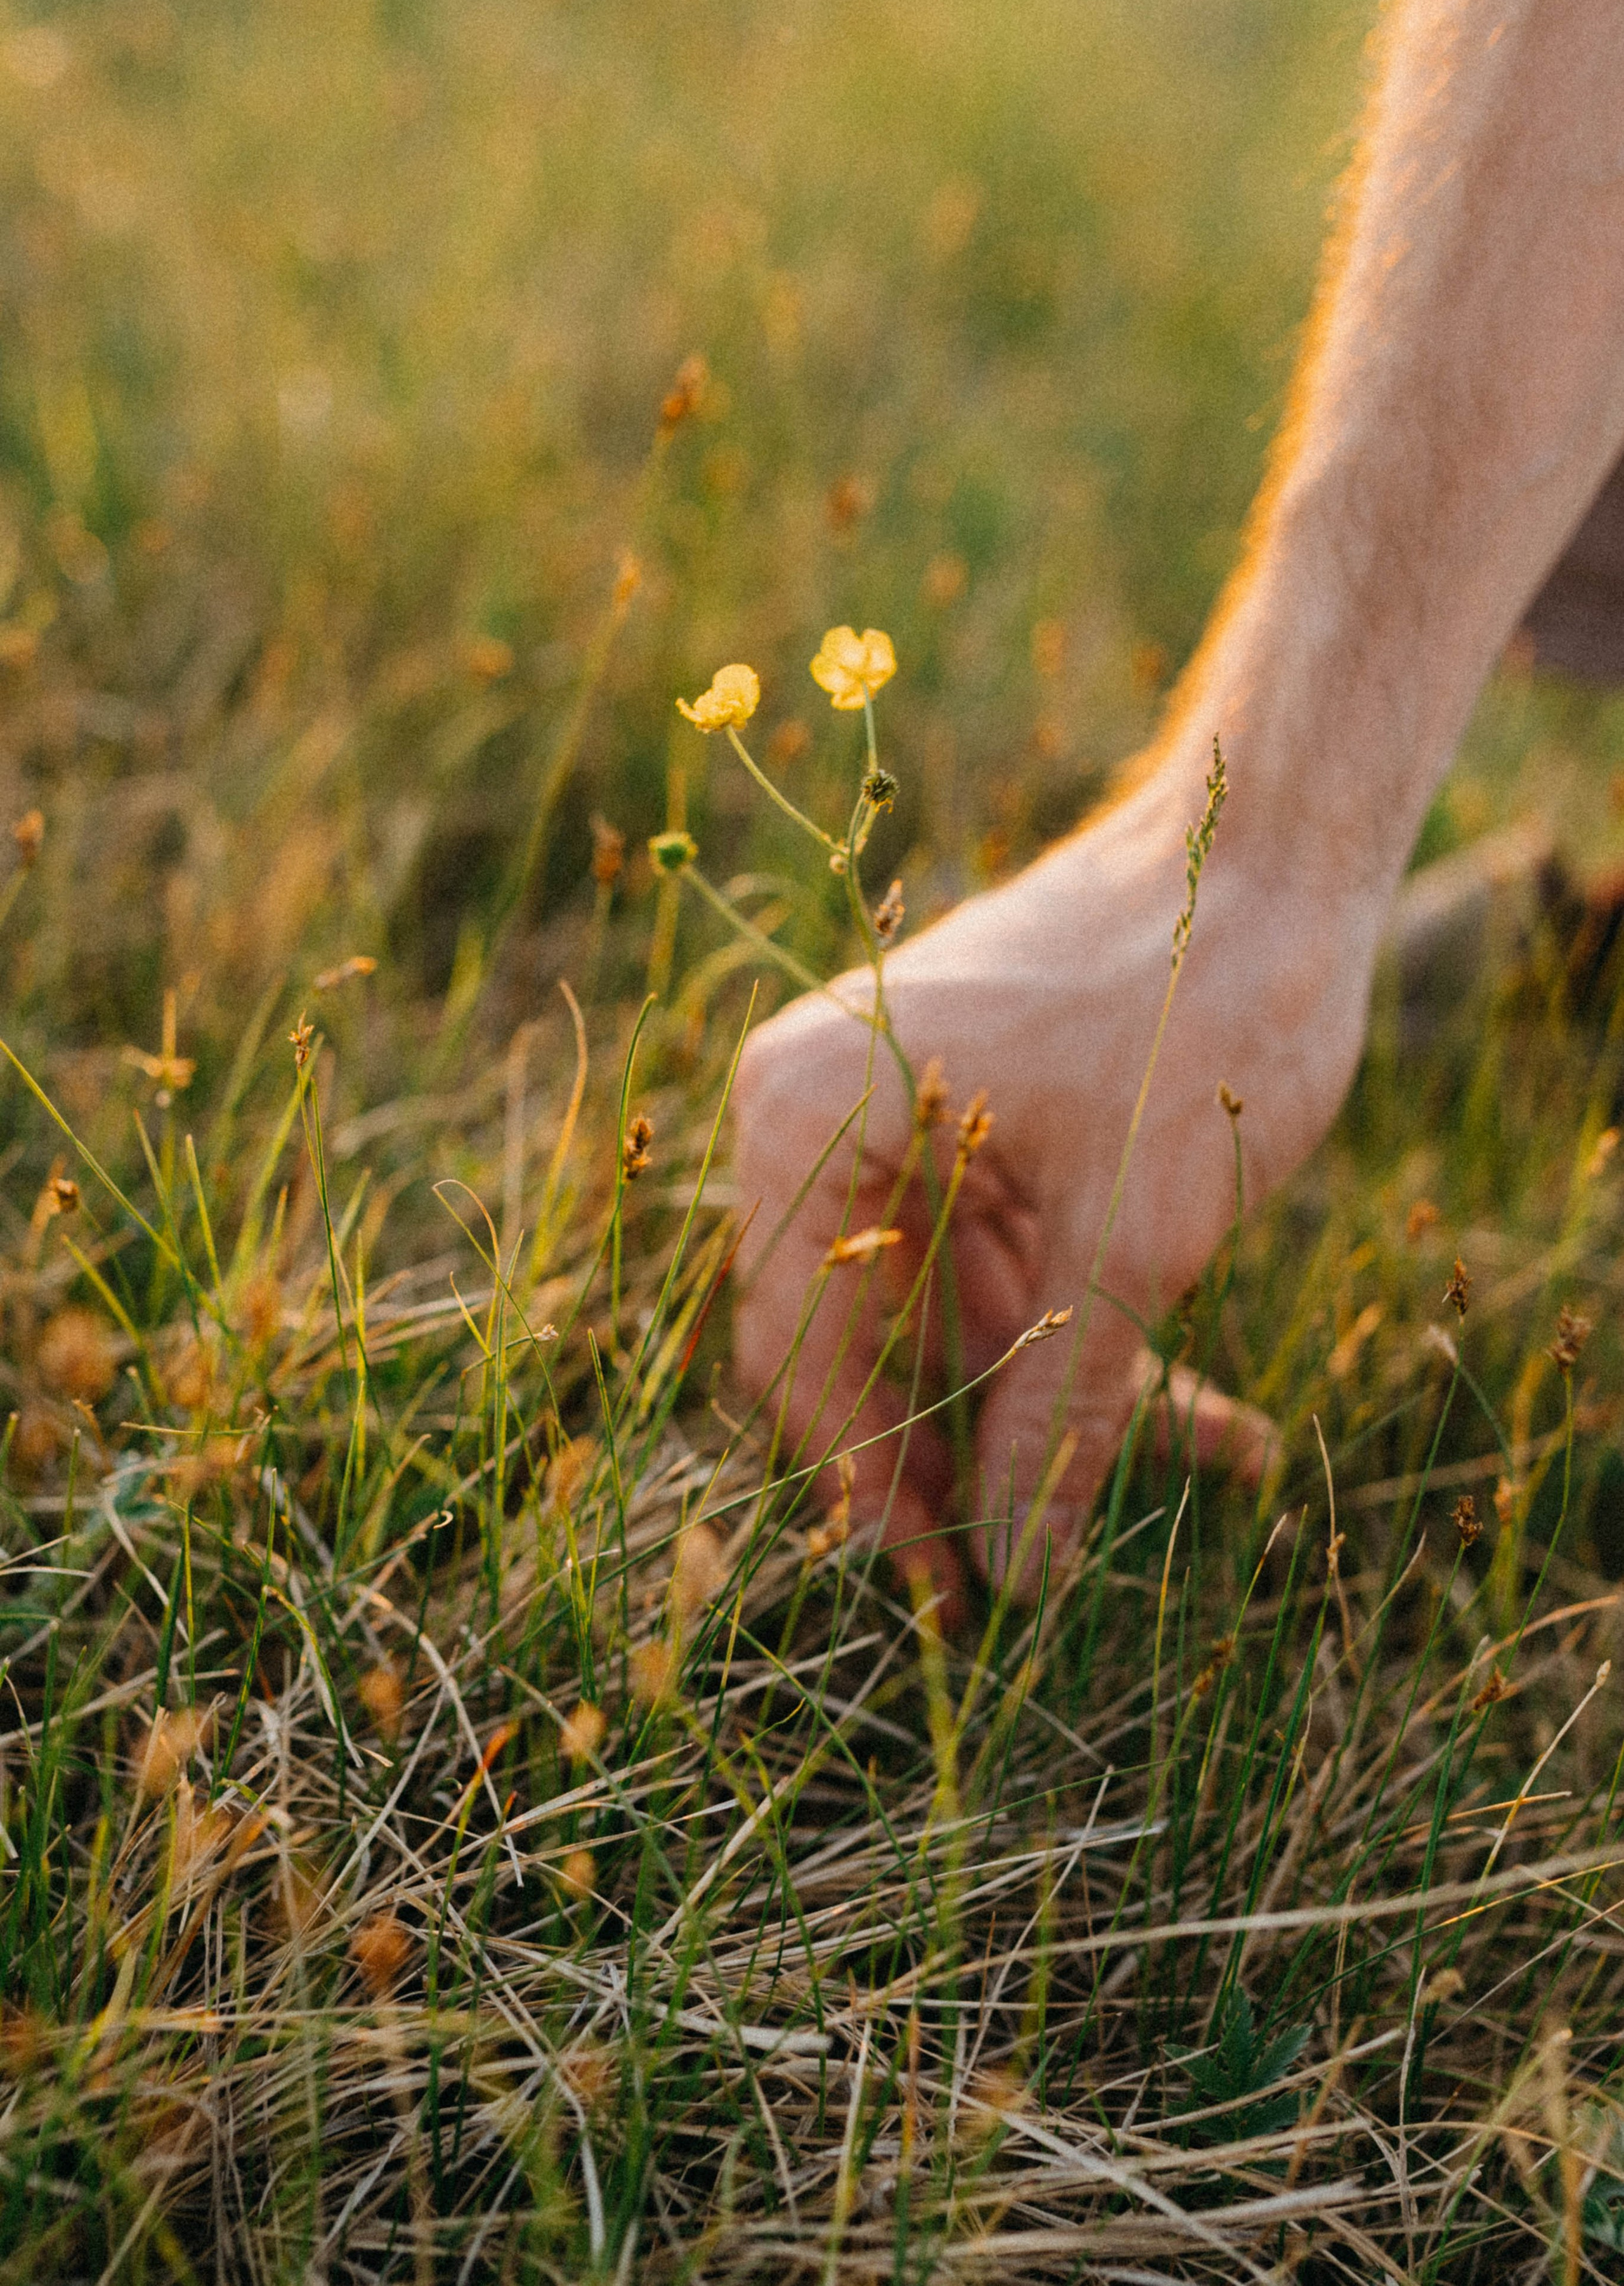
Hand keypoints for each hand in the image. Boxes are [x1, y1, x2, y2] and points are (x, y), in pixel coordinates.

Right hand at [730, 751, 1375, 1618]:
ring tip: (1202, 1467)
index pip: (797, 1351)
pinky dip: (1101, 1343)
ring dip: (1067, 1407)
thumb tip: (1019, 1582)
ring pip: (960, 1324)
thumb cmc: (1192, 1002)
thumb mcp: (1133, 1236)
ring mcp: (907, 1127)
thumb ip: (1061, 1414)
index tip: (946, 1604)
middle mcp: (828, 1122)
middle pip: (869, 1348)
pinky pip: (1018, 1272)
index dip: (867, 1491)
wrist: (1278, 844)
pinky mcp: (985, 1136)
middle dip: (971, 1461)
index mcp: (806, 1118)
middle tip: (1038, 1584)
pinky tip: (1218, 1429)